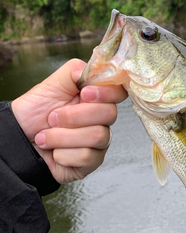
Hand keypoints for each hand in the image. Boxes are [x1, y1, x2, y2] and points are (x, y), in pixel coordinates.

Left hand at [11, 59, 126, 183]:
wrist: (18, 138)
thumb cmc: (35, 112)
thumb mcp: (53, 83)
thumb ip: (76, 71)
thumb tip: (98, 70)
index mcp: (96, 98)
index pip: (119, 92)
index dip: (106, 93)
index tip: (85, 93)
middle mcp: (101, 120)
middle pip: (110, 114)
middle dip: (74, 116)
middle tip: (53, 117)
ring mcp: (99, 142)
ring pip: (97, 136)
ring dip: (63, 136)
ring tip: (46, 136)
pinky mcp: (91, 162)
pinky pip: (87, 156)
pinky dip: (63, 153)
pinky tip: (54, 151)